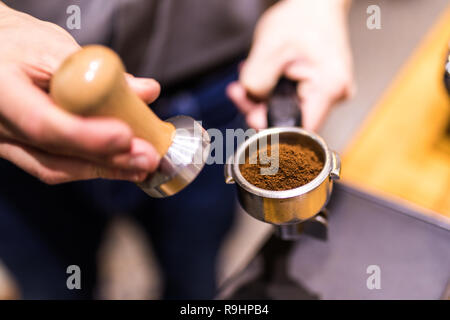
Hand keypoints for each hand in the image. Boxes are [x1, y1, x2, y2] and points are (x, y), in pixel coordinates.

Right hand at [0, 4, 159, 183]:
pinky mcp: (21, 151)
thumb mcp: (56, 48)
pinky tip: (122, 165)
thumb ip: (100, 74)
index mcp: (1, 92)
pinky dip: (92, 166)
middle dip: (108, 160)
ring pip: (56, 169)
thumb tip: (147, 91)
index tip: (126, 136)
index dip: (87, 135)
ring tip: (141, 166)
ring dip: (105, 170)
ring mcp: (7, 144)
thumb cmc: (19, 45)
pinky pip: (56, 166)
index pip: (43, 123)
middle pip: (55, 156)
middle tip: (147, 158)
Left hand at [227, 0, 353, 130]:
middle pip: (291, 121)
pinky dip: (272, 91)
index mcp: (329, 87)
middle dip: (260, 109)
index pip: (299, 130)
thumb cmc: (302, 17)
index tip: (251, 115)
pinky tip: (261, 76)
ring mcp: (328, 94)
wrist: (317, 4)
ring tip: (247, 76)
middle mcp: (334, 95)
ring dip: (263, 98)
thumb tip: (252, 104)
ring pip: (288, 111)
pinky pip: (290, 100)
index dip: (272, 129)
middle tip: (240, 90)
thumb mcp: (270, 46)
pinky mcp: (319, 90)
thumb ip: (257, 80)